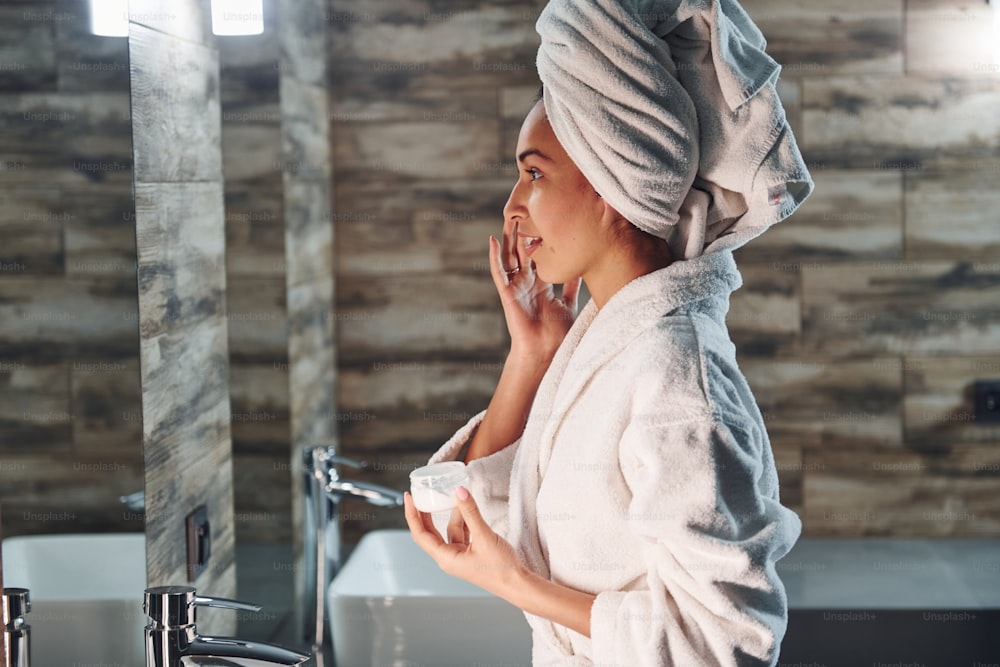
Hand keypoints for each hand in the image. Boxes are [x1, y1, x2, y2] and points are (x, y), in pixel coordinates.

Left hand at [403, 486, 524, 599]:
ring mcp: (459, 556)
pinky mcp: (470, 553)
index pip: (420, 534)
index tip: (409, 497)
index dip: (412, 515)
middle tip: (422, 495)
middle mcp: (449, 558)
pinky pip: (461, 533)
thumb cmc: (501, 568)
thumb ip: (471, 512)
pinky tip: (469, 510)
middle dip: (426, 513)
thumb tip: (459, 492)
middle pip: (430, 532)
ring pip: (449, 530)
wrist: (517, 584)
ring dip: (453, 514)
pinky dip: (464, 521)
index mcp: (446, 558)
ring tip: (458, 498)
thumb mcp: (484, 536)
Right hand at [489, 219, 580, 363]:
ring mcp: (516, 287)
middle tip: (528, 208)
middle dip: (525, 231)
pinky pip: (499, 271)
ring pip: (510, 256)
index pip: (540, 255)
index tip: (548, 218)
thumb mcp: (570, 303)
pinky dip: (494, 256)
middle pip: (524, 251)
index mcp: (542, 284)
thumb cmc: (558, 334)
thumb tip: (585, 269)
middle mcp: (527, 283)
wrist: (546, 352)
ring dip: (509, 237)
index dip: (542, 238)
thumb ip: (573, 286)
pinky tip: (492, 239)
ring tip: (509, 215)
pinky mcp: (507, 293)